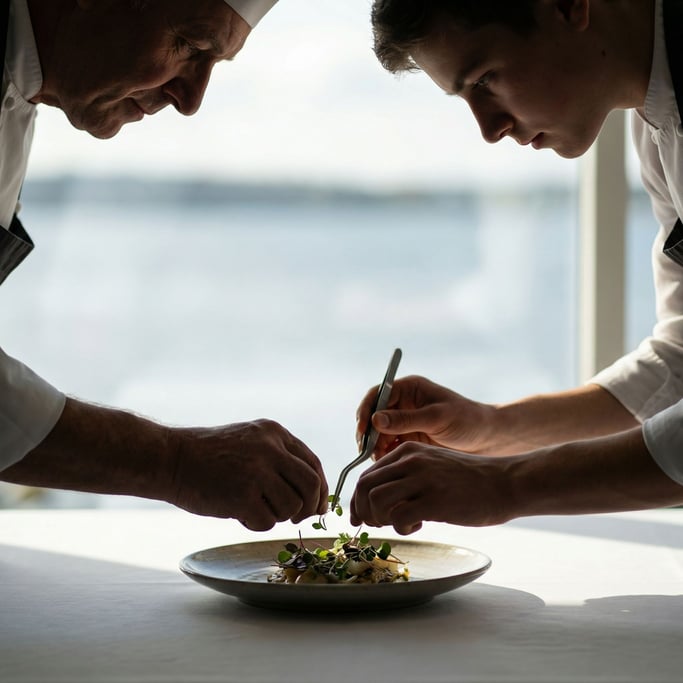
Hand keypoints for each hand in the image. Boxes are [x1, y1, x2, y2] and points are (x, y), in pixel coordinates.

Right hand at [169, 419, 327, 529]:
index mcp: (275, 433)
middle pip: (311, 486)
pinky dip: (257, 524)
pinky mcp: (242, 496)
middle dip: (309, 507)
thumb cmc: (211, 455)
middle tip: (297, 518)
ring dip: (278, 515)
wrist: (172, 459)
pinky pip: (267, 522)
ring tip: (256, 508)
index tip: (316, 506)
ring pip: (291, 507)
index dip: (320, 489)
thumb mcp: (251, 441)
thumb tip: (315, 497)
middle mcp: (270, 449)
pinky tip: (241, 513)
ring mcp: (257, 472)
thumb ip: (281, 459)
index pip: (313, 464)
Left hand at [350, 442, 508, 533]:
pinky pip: (398, 517)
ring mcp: (422, 479)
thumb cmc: (470, 480)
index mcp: (407, 451)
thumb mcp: (432, 466)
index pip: (367, 475)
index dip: (358, 500)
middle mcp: (411, 461)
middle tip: (376, 526)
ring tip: (400, 523)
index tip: (359, 518)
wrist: (506, 482)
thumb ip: (406, 476)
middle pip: (365, 487)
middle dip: (363, 512)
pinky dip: (401, 527)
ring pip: (376, 501)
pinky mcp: (435, 500)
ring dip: (381, 520)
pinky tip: (418, 525)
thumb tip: (377, 500)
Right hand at [356, 375, 493, 458]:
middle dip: (368, 433)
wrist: (487, 440)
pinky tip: (386, 465)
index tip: (363, 430)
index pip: (378, 395)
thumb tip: (375, 419)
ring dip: (374, 446)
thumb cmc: (467, 421)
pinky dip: (384, 455)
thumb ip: (406, 420)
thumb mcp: (437, 418)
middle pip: (373, 415)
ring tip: (379, 461)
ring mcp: (404, 422)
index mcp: (409, 389)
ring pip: (378, 433)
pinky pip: (388, 446)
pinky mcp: (408, 439)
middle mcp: (403, 403)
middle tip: (368, 452)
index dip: (366, 411)